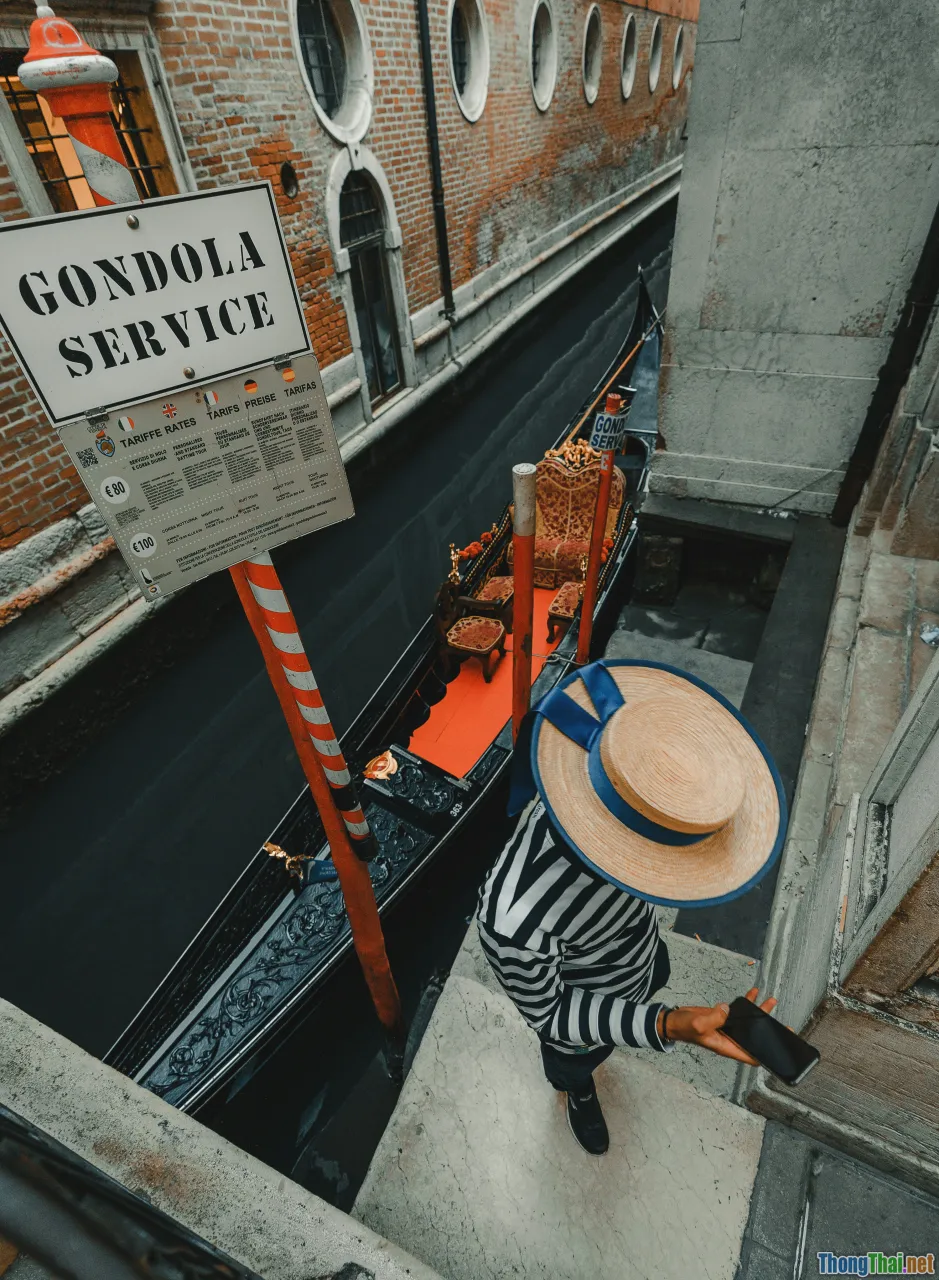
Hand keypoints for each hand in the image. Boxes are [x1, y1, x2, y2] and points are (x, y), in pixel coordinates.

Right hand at [658, 988, 777, 1064]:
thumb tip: (727, 1009)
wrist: (673, 1020)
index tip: (777, 1051)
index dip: (764, 1056)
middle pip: (753, 1037)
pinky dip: (746, 1003)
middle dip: (768, 1030)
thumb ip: (715, 1018)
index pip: (750, 1056)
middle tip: (783, 1024)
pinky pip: (738, 1011)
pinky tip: (753, 994)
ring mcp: (726, 1027)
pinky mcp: (722, 1017)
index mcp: (726, 1046)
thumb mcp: (699, 1024)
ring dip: (759, 1012)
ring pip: (748, 1022)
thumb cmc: (684, 1028)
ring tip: (770, 1000)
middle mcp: (729, 1038)